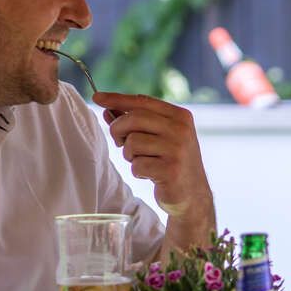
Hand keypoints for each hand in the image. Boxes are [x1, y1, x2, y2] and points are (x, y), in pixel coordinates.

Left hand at [89, 91, 212, 224]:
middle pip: (134, 118)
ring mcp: (177, 150)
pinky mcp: (171, 170)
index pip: (142, 101)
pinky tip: (150, 174)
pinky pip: (137, 165)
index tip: (97, 97)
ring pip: (133, 142)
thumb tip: (106, 108)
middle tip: (119, 142)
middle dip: (118, 130)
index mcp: (180, 116)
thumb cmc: (170, 161)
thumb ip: (136, 122)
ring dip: (130, 154)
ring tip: (143, 161)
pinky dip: (138, 171)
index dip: (117, 99)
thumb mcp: (158, 137)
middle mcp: (181, 129)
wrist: (192, 193)